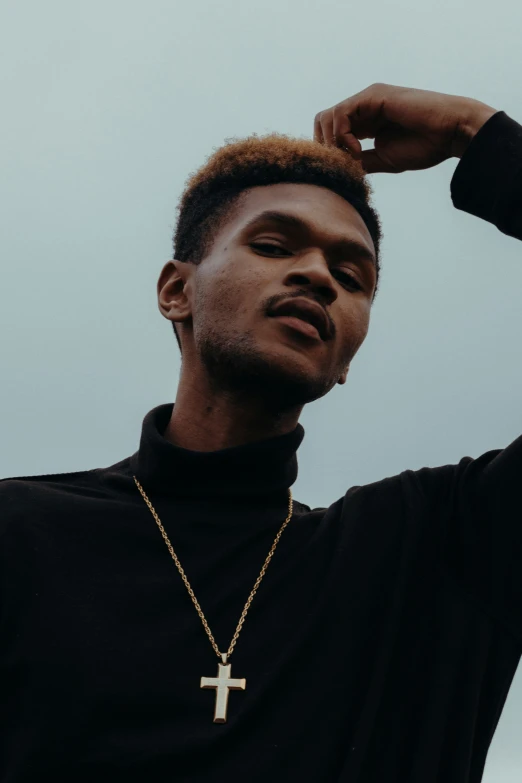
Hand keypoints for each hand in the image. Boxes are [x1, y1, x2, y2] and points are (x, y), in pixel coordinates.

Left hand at [313, 83, 497, 173]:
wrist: (450, 133)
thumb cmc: (425, 146)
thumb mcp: (383, 160)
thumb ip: (360, 162)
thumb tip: (338, 170)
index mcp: (365, 123)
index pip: (330, 134)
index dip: (329, 152)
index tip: (342, 170)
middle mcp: (363, 108)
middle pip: (322, 122)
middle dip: (325, 147)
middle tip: (343, 164)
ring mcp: (367, 100)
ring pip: (327, 117)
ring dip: (333, 143)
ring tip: (354, 157)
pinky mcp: (372, 96)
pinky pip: (341, 114)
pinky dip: (342, 135)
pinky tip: (358, 149)